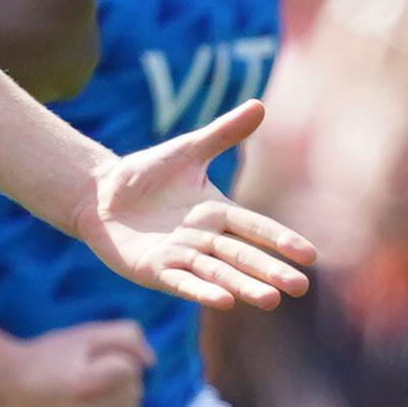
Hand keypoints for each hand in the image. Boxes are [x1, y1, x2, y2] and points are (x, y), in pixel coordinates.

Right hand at [0, 318, 155, 406]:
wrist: (8, 387)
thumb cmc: (51, 355)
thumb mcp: (87, 333)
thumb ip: (128, 336)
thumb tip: (151, 363)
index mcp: (85, 386)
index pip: (131, 369)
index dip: (112, 357)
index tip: (85, 359)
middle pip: (134, 390)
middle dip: (118, 378)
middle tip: (83, 374)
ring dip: (117, 398)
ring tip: (87, 392)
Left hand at [82, 102, 314, 309]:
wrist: (98, 192)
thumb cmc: (146, 173)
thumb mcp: (187, 151)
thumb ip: (222, 134)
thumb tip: (260, 105)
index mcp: (217, 213)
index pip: (255, 227)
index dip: (280, 240)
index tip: (309, 254)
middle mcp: (203, 239)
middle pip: (242, 256)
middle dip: (270, 271)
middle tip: (299, 287)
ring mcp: (179, 257)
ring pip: (217, 273)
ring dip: (243, 286)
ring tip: (270, 300)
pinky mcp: (153, 269)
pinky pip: (181, 282)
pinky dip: (200, 290)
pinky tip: (223, 301)